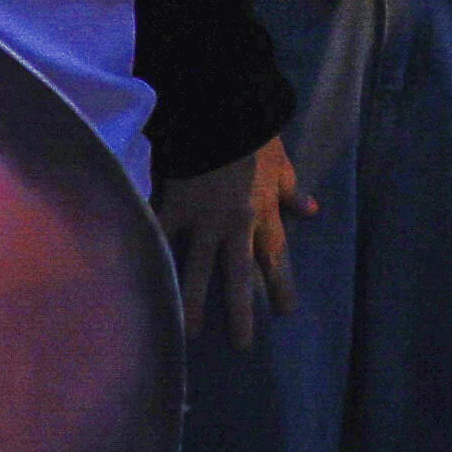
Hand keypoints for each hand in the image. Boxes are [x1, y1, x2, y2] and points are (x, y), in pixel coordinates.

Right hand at [155, 136, 316, 342]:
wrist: (224, 109)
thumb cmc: (255, 133)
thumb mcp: (282, 162)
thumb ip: (293, 190)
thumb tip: (312, 212)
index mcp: (263, 212)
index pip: (276, 257)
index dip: (282, 285)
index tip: (286, 312)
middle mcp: (235, 224)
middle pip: (239, 274)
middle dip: (242, 309)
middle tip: (242, 343)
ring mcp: (203, 218)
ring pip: (199, 268)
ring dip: (194, 302)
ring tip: (188, 333)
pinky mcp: (176, 205)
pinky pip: (161, 234)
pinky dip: (151, 254)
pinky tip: (139, 283)